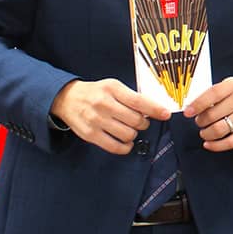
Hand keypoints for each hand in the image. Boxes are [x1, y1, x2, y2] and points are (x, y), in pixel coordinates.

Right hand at [50, 78, 170, 154]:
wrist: (66, 99)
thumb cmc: (95, 92)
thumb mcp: (113, 86)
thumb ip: (131, 96)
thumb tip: (153, 109)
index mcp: (112, 89)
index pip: (139, 101)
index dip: (155, 109)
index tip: (166, 114)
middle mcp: (103, 104)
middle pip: (135, 120)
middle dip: (144, 123)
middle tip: (141, 121)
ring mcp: (96, 120)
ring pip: (127, 134)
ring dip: (134, 134)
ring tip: (130, 129)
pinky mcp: (90, 134)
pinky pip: (114, 146)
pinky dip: (125, 147)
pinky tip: (126, 142)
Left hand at [184, 76, 232, 151]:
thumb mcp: (225, 88)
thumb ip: (210, 95)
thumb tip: (190, 108)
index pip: (213, 94)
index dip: (198, 104)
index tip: (187, 112)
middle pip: (213, 114)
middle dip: (200, 121)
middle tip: (199, 122)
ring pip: (219, 129)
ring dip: (206, 133)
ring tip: (204, 132)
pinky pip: (230, 142)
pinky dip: (216, 146)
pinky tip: (208, 144)